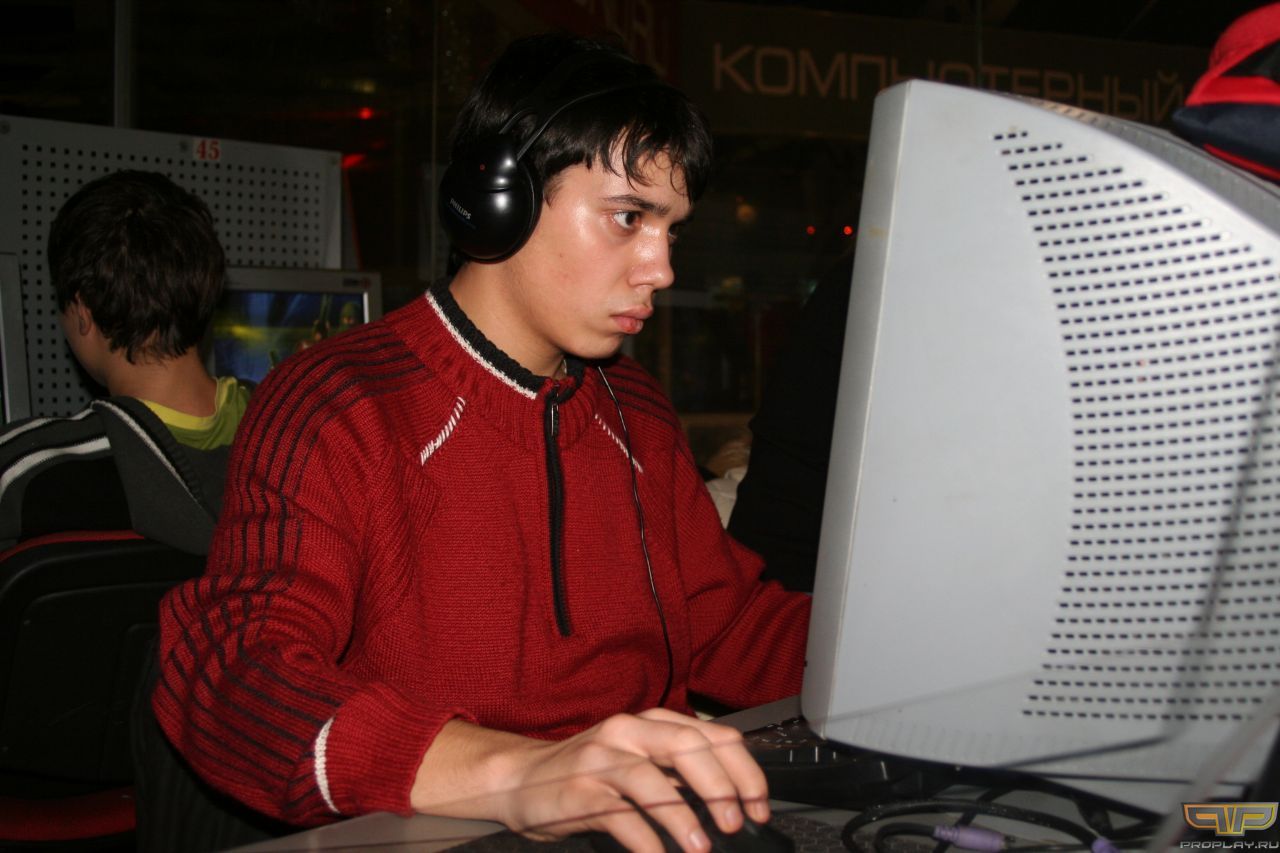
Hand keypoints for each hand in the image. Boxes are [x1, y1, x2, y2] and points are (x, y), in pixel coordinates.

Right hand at [412, 709, 769, 852]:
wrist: (519, 779)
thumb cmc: (586, 776)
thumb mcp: (638, 763)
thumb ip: (679, 775)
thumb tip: (731, 803)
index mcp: (650, 723)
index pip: (711, 735)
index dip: (743, 770)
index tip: (758, 805)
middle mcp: (628, 733)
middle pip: (686, 748)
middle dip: (720, 785)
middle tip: (736, 821)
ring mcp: (601, 759)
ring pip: (652, 779)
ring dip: (682, 816)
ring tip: (701, 845)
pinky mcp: (579, 790)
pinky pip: (619, 814)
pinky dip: (645, 839)